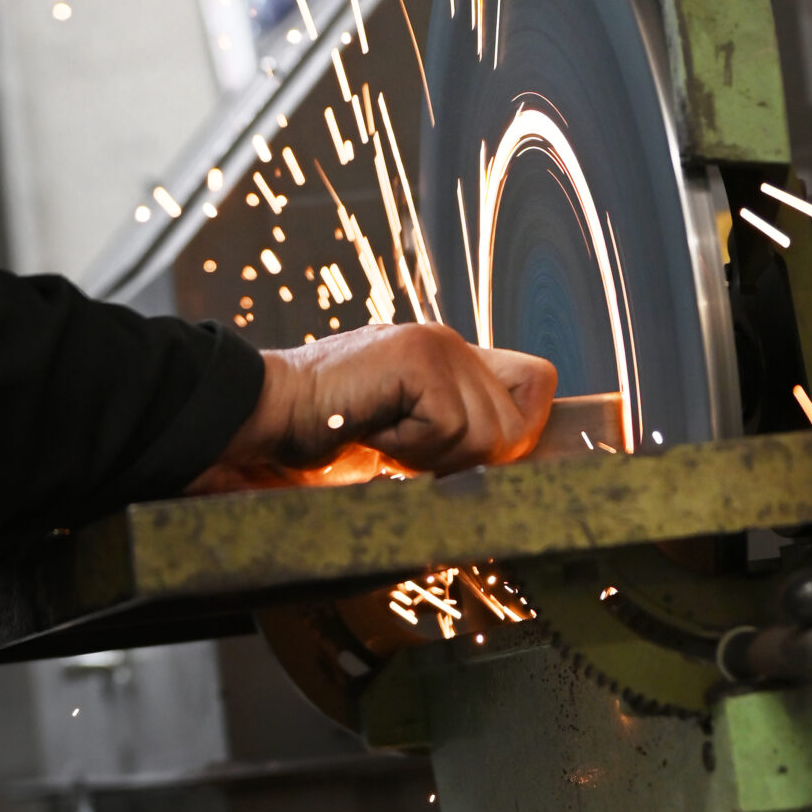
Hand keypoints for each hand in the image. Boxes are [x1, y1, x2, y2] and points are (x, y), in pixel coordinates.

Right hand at [195, 324, 556, 489]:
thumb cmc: (329, 435)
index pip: (539, 381)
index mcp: (455, 359)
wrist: (272, 413)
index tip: (474, 458)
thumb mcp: (409, 440)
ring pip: (488, 435)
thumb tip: (516, 467)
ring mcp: (438, 346)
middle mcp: (453, 344)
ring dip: (435, 459)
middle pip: (517, 427)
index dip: (522, 428)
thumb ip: (458, 438)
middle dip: (467, 463)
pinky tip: (374, 430)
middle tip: (407, 453)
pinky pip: (450, 430)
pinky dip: (409, 449)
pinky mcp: (418, 359)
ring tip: (388, 440)